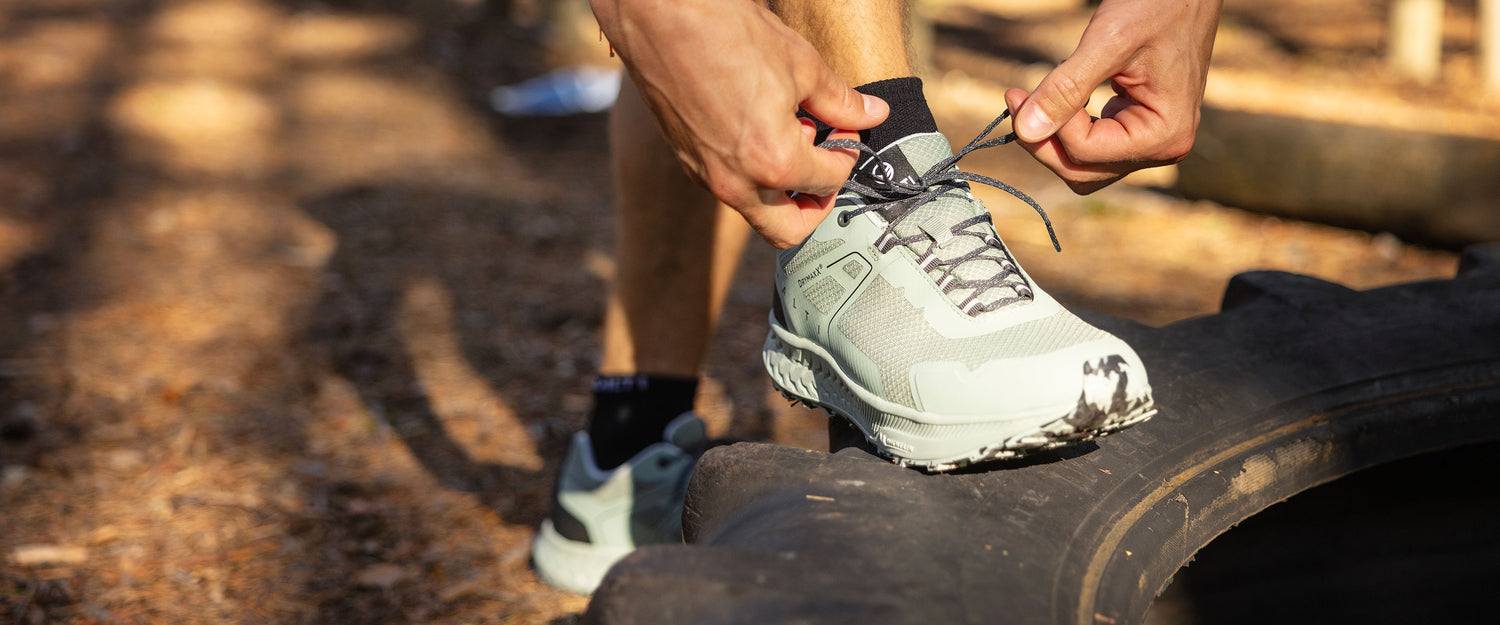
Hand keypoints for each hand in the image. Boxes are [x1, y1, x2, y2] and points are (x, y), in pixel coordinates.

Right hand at [591, 0, 888, 247]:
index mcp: (774, 162)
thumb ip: (840, 101)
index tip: (848, 133)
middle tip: (826, 167)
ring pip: (756, 211)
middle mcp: (737, 182)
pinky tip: (760, 130)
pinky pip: (730, 188)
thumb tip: (872, 114)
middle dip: (815, 205)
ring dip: (782, 190)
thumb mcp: (801, 65)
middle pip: (788, 230)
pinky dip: (753, 175)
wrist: (661, 18)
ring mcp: (707, 176)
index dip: (847, 155)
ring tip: (791, 136)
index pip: (828, 182)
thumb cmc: (728, 35)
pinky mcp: (688, 162)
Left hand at [1004, 0, 1221, 193]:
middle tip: (1016, 99)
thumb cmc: (1157, 6)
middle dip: (1044, 140)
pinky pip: (1094, 144)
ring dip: (1054, 136)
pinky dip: (1068, 127)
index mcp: (1165, 134)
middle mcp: (1164, 148)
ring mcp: (1152, 141)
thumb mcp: (1106, 42)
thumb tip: (1025, 131)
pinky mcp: (1139, 127)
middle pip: (1083, 171)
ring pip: (1085, 164)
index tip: (1020, 91)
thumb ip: (1066, 88)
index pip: (1086, 153)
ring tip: (1033, 96)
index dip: (1049, 126)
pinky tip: (1059, 96)